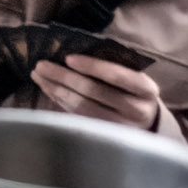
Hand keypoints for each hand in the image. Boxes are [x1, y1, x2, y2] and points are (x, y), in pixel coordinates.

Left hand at [30, 49, 171, 134]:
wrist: (149, 121)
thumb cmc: (134, 90)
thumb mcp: (134, 76)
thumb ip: (113, 65)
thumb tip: (73, 52)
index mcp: (146, 89)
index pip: (118, 76)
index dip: (92, 66)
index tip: (68, 58)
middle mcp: (137, 110)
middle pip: (95, 92)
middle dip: (64, 77)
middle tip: (41, 65)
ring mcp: (121, 127)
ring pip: (83, 107)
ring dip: (56, 90)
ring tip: (38, 75)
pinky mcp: (106, 136)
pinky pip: (78, 117)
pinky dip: (59, 102)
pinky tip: (47, 90)